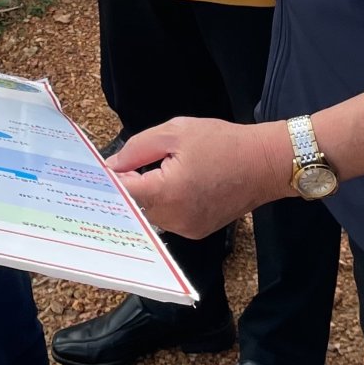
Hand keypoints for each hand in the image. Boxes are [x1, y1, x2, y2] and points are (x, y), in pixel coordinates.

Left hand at [111, 117, 292, 239]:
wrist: (265, 164)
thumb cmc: (222, 143)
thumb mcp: (175, 132)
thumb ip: (137, 148)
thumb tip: (111, 165)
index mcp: (167, 192)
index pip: (123, 192)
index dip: (109, 179)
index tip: (98, 168)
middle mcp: (175, 218)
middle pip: (135, 205)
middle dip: (128, 185)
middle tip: (125, 164)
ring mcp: (187, 229)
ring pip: (150, 213)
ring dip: (146, 194)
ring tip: (155, 170)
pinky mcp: (197, 231)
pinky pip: (168, 218)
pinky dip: (164, 203)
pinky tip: (172, 183)